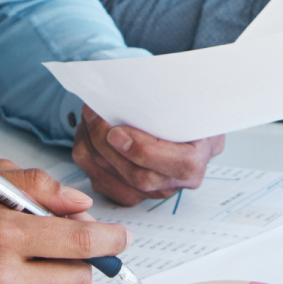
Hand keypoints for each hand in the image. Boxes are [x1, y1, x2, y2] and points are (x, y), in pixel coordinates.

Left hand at [72, 104, 224, 205]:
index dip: (143, 151)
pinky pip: (104, 185)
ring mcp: (154, 191)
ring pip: (115, 183)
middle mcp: (176, 182)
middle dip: (106, 146)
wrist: (188, 123)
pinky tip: (87, 136)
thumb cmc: (185, 108)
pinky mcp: (133, 193)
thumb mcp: (187, 99)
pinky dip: (90, 160)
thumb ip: (170, 100)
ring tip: (87, 119)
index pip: (176, 164)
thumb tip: (139, 90)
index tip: (115, 132)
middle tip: (92, 115)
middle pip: (138, 177)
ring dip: (93, 149)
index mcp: (195, 158)